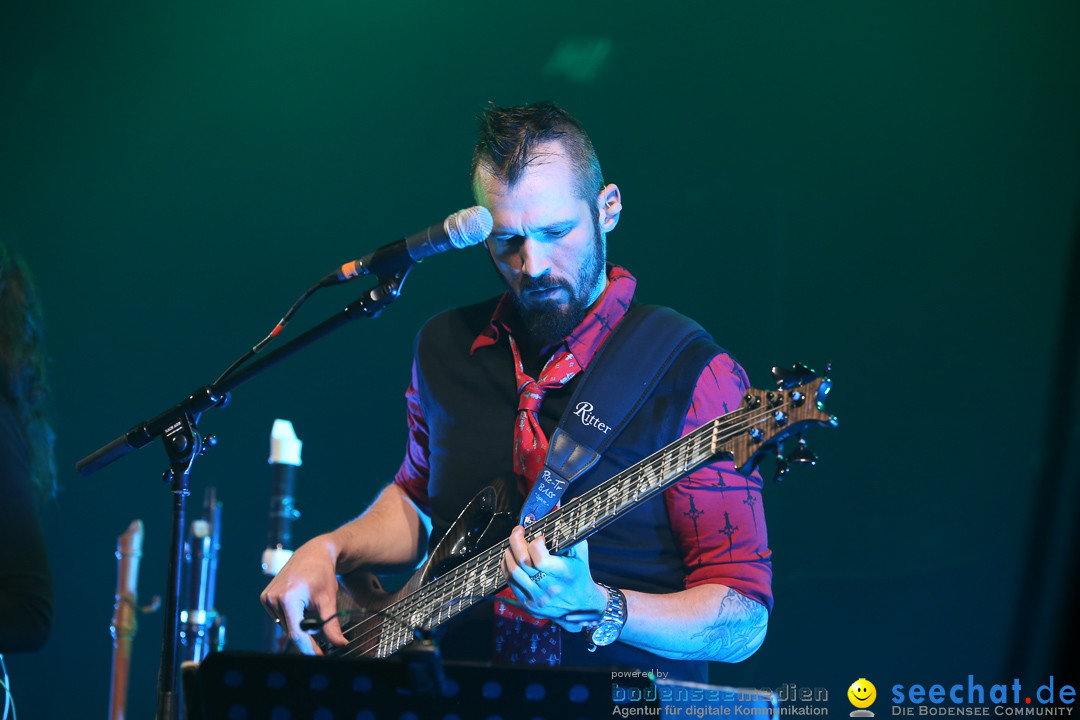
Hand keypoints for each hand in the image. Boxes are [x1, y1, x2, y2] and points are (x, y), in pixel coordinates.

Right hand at [260, 535, 347, 654]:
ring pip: (286, 625)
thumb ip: (332, 626)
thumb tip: (340, 644)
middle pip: (292, 630)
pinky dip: (292, 615)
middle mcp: (273, 598)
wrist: (313, 553)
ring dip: (299, 622)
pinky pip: (281, 617)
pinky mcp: (265, 597)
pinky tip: (300, 601)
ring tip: (309, 603)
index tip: (318, 656)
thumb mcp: (329, 601)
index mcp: (288, 598)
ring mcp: (267, 597)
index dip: (308, 648)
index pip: (296, 633)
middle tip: (319, 618)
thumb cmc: (322, 574)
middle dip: (307, 630)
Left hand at [500, 525, 607, 631]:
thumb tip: (568, 505)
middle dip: (515, 541)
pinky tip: (511, 558)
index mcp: (563, 574)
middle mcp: (549, 588)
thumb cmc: (579, 574)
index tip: (539, 538)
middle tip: (518, 531)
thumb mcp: (581, 553)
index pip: (540, 560)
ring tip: (513, 544)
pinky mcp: (527, 604)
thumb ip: (571, 531)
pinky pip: (510, 582)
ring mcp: (536, 598)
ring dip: (509, 553)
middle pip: (522, 562)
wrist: (580, 605)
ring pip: (513, 572)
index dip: (536, 544)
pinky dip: (507, 567)